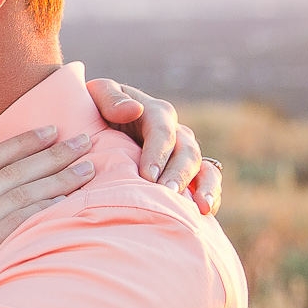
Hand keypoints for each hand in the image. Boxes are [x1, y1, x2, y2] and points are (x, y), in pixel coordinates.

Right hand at [0, 127, 96, 307]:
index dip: (19, 144)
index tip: (49, 131)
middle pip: (7, 175)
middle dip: (49, 155)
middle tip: (83, 142)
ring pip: (17, 197)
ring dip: (56, 179)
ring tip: (87, 169)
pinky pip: (14, 226)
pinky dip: (42, 211)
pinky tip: (67, 203)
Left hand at [86, 78, 219, 215]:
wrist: (101, 126)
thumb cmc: (96, 109)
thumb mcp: (98, 94)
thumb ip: (110, 98)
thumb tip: (134, 110)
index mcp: (156, 113)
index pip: (162, 131)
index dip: (157, 153)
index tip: (148, 175)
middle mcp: (176, 133)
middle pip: (186, 152)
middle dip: (178, 174)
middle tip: (167, 194)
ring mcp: (184, 154)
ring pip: (203, 167)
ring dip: (204, 186)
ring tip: (199, 207)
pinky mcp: (188, 172)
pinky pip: (206, 182)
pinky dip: (210, 196)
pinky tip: (205, 214)